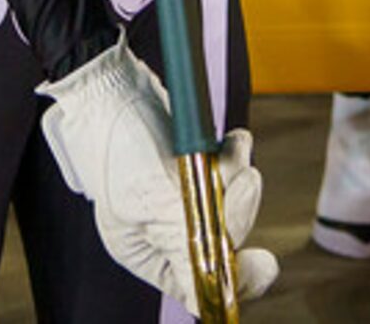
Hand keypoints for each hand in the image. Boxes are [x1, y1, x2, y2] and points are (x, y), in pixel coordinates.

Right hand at [38, 41, 278, 304]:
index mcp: (145, 251)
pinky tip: (232, 142)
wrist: (109, 83)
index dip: (233, 279)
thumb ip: (187, 238)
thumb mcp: (148, 200)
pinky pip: (228, 175)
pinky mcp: (191, 167)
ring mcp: (179, 197)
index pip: (197, 286)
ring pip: (231, 206)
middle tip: (241, 181)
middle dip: (236, 212)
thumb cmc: (115, 140)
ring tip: (232, 152)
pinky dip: (234, 158)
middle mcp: (164, 230)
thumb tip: (226, 278)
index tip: (261, 262)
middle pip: (222, 243)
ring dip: (237, 178)